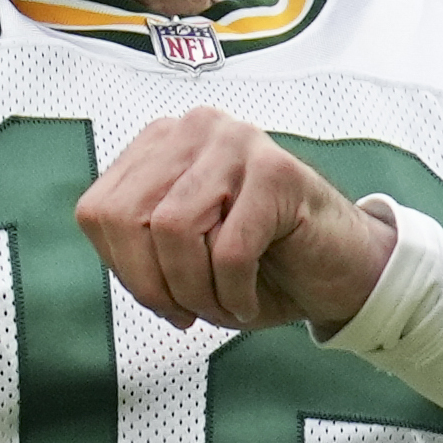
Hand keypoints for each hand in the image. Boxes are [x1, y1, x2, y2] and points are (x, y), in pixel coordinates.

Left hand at [77, 110, 397, 333]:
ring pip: (172, 229)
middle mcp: (194, 130)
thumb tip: (120, 263)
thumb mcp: (179, 256)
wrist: (344, 269)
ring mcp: (237, 142)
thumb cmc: (261, 263)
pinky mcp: (278, 171)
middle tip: (186, 313)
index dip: (121, 269)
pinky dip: (233, 292)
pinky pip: (229, 248)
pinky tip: (248, 300)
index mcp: (160, 144)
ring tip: (220, 305)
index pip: (99, 211)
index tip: (159, 298)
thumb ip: (138, 247)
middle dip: (151, 284)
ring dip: (194, 289)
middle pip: (126, 218)